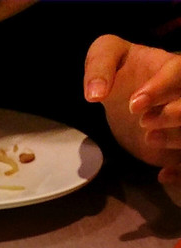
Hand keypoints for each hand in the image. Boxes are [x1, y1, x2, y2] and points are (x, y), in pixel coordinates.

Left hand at [85, 35, 180, 201]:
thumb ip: (100, 66)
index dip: (159, 89)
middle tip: (143, 122)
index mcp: (172, 67)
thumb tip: (94, 94)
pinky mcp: (177, 146)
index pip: (178, 72)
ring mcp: (180, 122)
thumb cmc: (122, 69)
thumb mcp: (106, 54)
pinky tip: (162, 175)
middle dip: (173, 115)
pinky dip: (178, 172)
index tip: (134, 104)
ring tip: (149, 138)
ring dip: (175, 140)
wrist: (127, 91)